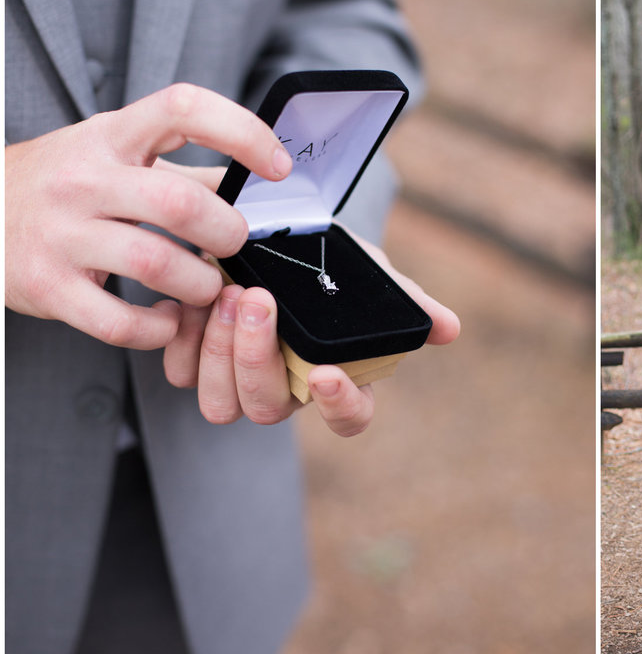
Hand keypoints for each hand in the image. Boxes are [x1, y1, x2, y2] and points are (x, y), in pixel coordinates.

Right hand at [5, 84, 291, 349]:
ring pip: (157, 265)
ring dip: (200, 285)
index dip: (242, 132)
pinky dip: (159, 328)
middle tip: (233, 245)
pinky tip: (166, 317)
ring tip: (205, 287)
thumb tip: (262, 184)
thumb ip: (188, 170)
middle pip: (179, 203)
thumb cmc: (64, 183)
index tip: (278, 166)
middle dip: (226, 232)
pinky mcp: (47, 287)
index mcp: (110, 135)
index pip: (183, 109)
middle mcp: (82, 178)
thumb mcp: (119, 156)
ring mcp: (60, 233)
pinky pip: (121, 322)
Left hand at [162, 231, 459, 436]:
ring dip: (219, 350)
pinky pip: (179, 374)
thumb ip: (409, 302)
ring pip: (221, 402)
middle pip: (269, 408)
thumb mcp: (374, 276)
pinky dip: (181, 337)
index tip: (329, 372)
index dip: (341, 405)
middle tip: (256, 299)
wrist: (276, 235)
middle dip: (259, 356)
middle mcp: (288, 391)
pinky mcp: (196, 363)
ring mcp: (239, 381)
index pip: (349, 418)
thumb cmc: (333, 264)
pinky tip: (190, 296)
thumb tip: (450, 328)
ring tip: (225, 291)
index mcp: (340, 379)